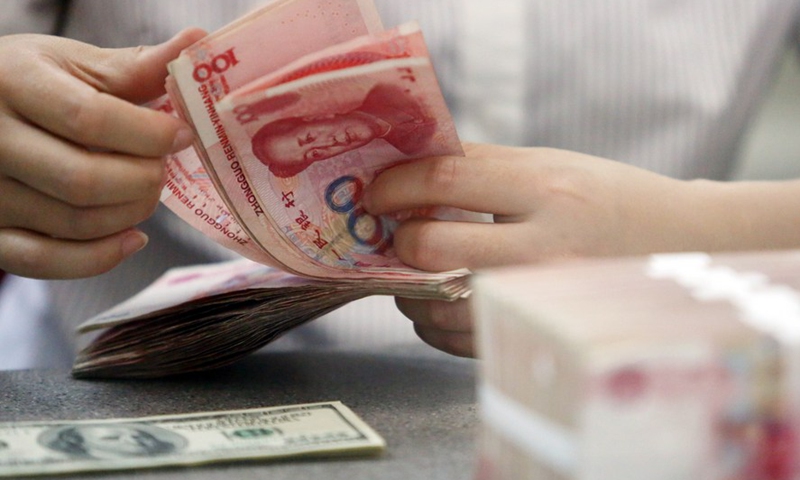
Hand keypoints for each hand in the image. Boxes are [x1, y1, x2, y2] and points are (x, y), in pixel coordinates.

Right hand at [0, 29, 205, 278]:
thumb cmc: (28, 83)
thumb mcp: (72, 64)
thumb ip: (134, 68)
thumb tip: (199, 44)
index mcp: (13, 85)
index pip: (90, 119)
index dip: (149, 134)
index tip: (182, 135)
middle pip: (84, 180)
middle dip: (144, 179)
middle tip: (162, 167)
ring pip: (75, 223)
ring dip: (131, 213)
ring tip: (147, 190)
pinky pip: (46, 262)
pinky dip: (101, 258)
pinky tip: (133, 238)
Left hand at [363, 142, 791, 355]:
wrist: (682, 247)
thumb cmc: (610, 199)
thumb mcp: (553, 165)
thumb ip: (483, 168)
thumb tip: (408, 173)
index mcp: (545, 189)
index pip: (444, 179)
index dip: (394, 184)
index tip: (375, 191)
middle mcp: (541, 247)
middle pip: (431, 246)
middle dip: (397, 240)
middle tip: (395, 234)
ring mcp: (540, 300)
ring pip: (436, 306)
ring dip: (408, 290)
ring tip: (415, 272)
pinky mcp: (537, 337)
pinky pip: (458, 342)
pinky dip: (434, 324)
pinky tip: (442, 304)